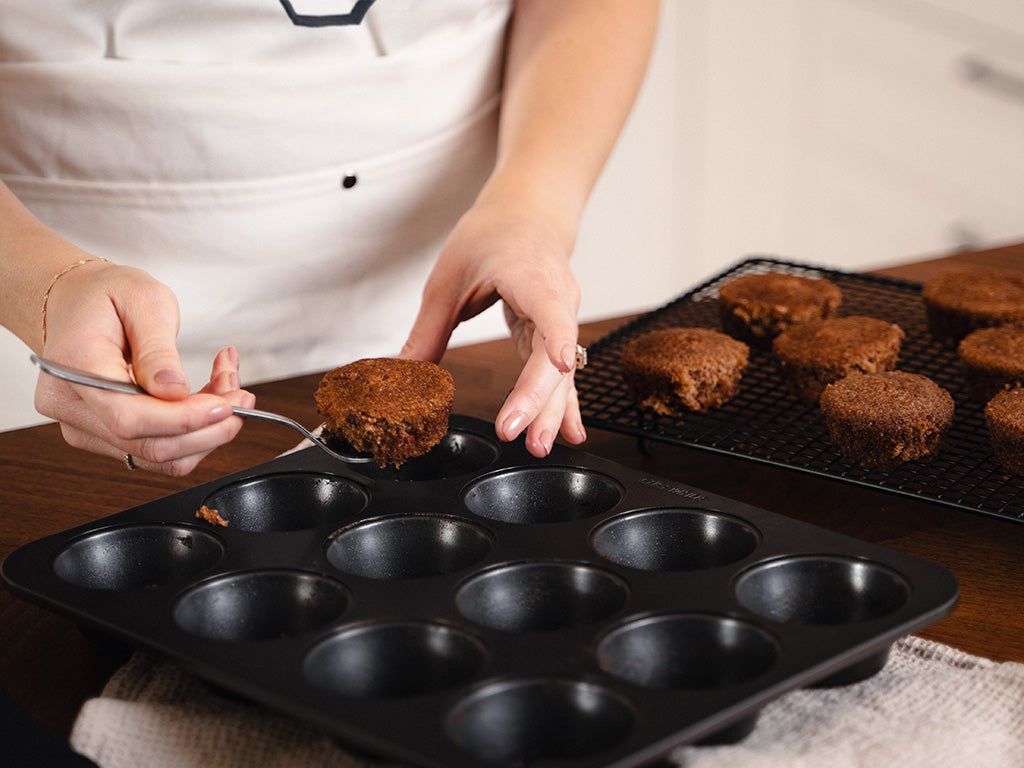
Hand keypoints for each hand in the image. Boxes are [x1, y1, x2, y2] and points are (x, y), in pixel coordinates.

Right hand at [34, 261, 254, 475]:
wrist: (75, 302)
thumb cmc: (106, 294)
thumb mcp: (143, 300)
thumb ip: (158, 349)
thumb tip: (175, 392)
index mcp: (76, 367)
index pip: (130, 417)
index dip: (184, 419)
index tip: (225, 405)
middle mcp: (70, 407)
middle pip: (149, 446)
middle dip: (208, 427)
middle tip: (242, 394)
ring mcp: (85, 427)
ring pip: (160, 454)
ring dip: (207, 430)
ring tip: (228, 385)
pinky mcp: (105, 436)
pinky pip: (158, 448)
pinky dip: (194, 430)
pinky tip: (210, 396)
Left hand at [401, 197, 585, 457]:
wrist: (528, 215)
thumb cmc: (493, 235)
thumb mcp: (448, 278)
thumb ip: (428, 330)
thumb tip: (401, 374)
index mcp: (531, 276)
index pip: (551, 310)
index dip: (557, 338)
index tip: (557, 365)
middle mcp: (557, 300)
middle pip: (553, 356)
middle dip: (538, 398)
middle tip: (516, 433)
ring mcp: (562, 319)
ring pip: (561, 372)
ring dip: (551, 410)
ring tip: (539, 445)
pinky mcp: (556, 335)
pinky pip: (562, 374)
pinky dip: (562, 404)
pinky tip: (568, 434)